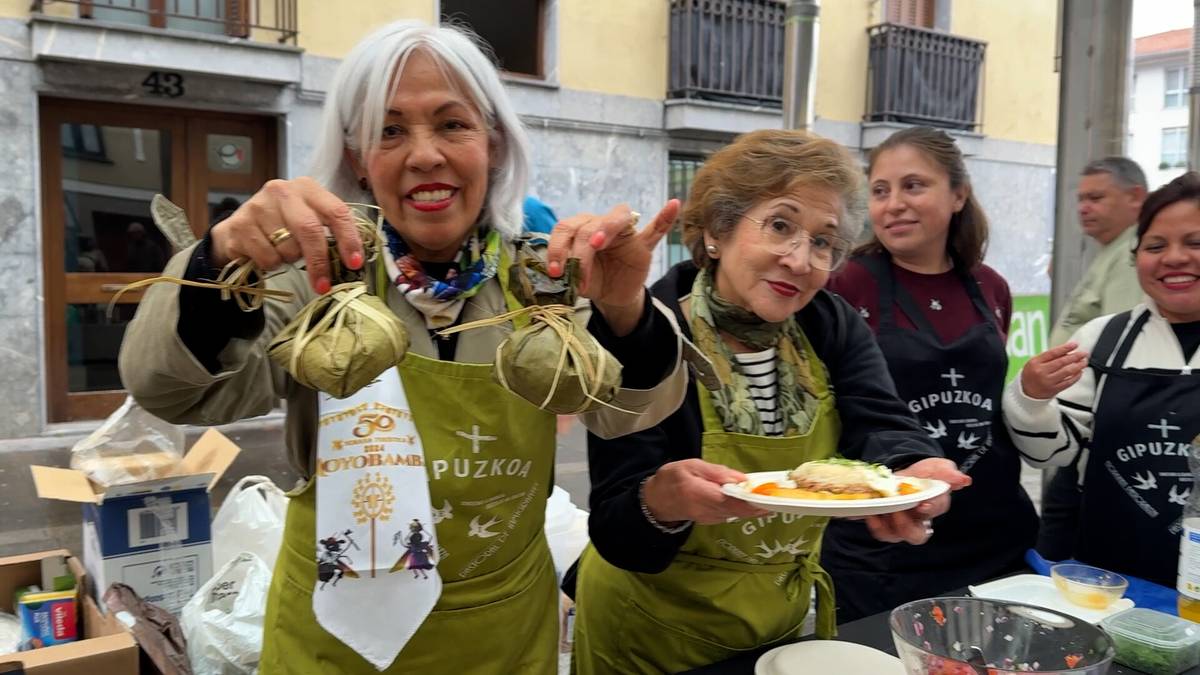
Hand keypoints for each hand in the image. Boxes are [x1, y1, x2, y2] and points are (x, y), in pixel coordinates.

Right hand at [209, 177, 363, 293]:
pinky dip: (271, 264)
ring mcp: (258, 205)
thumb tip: (355, 262)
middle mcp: (283, 191)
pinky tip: (265, 252)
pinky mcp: (240, 224)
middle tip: (324, 285)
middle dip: (320, 261)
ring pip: (287, 247)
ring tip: (282, 250)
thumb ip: (330, 231)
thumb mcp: (308, 219)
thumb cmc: (283, 226)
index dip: (349, 240)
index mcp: (307, 188)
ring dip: (290, 260)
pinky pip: (267, 257)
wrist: (239, 229)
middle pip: (310, 229)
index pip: (337, 212)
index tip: (355, 264)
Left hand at [546, 200, 680, 335]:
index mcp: (580, 229)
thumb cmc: (592, 279)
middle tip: (575, 273)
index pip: (566, 228)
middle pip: (587, 225)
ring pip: (613, 221)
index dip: (558, 246)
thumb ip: (568, 272)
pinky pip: (656, 228)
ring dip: (602, 231)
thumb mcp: (576, 278)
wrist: (612, 295)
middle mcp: (600, 224)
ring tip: (597, 245)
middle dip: (578, 250)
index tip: (556, 270)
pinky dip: (665, 217)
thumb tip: (556, 274)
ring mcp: (624, 233)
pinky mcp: (644, 245)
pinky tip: (673, 204)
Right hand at [642, 459, 768, 524]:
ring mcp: (709, 518)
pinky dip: (743, 509)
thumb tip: (742, 479)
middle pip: (737, 511)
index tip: (767, 499)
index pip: (729, 500)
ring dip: (754, 509)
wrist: (657, 500)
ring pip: (736, 515)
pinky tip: (754, 503)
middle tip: (778, 500)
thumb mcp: (691, 466)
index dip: (749, 502)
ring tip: (771, 499)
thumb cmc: (673, 478)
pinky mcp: (711, 521)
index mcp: (698, 493)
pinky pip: (731, 515)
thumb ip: (716, 472)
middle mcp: (705, 510)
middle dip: (758, 507)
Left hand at [864, 458, 969, 544]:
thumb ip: (949, 473)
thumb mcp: (938, 467)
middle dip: (905, 525)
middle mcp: (918, 521)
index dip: (930, 509)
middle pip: (916, 536)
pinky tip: (865, 512)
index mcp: (935, 506)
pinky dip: (870, 522)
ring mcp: (899, 525)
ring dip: (884, 526)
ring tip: (877, 511)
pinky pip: (877, 529)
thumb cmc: (925, 473)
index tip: (922, 504)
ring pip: (893, 536)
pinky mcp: (883, 522)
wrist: (905, 471)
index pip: (935, 511)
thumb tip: (965, 480)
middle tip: (897, 511)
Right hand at [1020, 342, 1088, 398]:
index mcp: (1035, 362)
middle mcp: (1041, 372)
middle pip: (1062, 362)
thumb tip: (1066, 351)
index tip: (1075, 344)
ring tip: (1084, 362)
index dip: (1065, 348)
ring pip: (1067, 371)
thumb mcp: (1034, 362)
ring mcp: (1048, 381)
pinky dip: (1076, 376)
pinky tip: (1080, 372)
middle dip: (1075, 356)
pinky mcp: (1054, 390)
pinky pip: (1068, 382)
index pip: (1053, 353)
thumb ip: (1048, 357)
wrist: (1025, 392)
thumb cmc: (1031, 375)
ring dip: (1078, 366)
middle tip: (1083, 353)